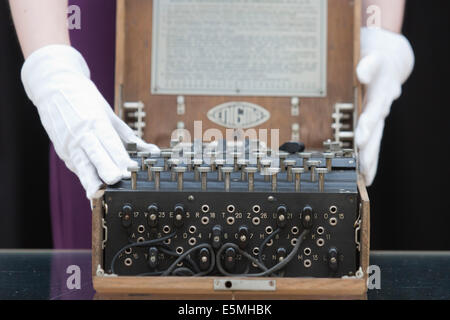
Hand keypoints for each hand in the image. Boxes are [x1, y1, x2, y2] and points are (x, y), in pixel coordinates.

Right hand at [22, 45, 159, 198]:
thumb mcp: (109, 114)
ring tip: (96, 194)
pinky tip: (92, 190)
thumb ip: (129, 136)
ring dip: (89, 180)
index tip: (131, 170)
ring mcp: (70, 144)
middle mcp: (82, 134)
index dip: (120, 157)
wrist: (53, 86)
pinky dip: (84, 178)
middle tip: (115, 180)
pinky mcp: (63, 151)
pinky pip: (76, 167)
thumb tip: (150, 151)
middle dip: (105, 168)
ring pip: (81, 165)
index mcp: (96, 122)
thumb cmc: (85, 99)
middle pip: (95, 154)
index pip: (110, 143)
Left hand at [356, 27, 413, 185]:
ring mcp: (379, 114)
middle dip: (369, 151)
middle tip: (363, 169)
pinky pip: (372, 140)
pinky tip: (366, 172)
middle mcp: (381, 106)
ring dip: (370, 158)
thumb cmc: (377, 54)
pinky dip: (369, 155)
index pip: (372, 111)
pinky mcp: (375, 120)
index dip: (367, 125)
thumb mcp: (372, 53)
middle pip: (376, 132)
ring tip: (366, 178)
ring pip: (375, 140)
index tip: (361, 139)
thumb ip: (368, 63)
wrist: (391, 57)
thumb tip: (362, 72)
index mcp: (380, 91)